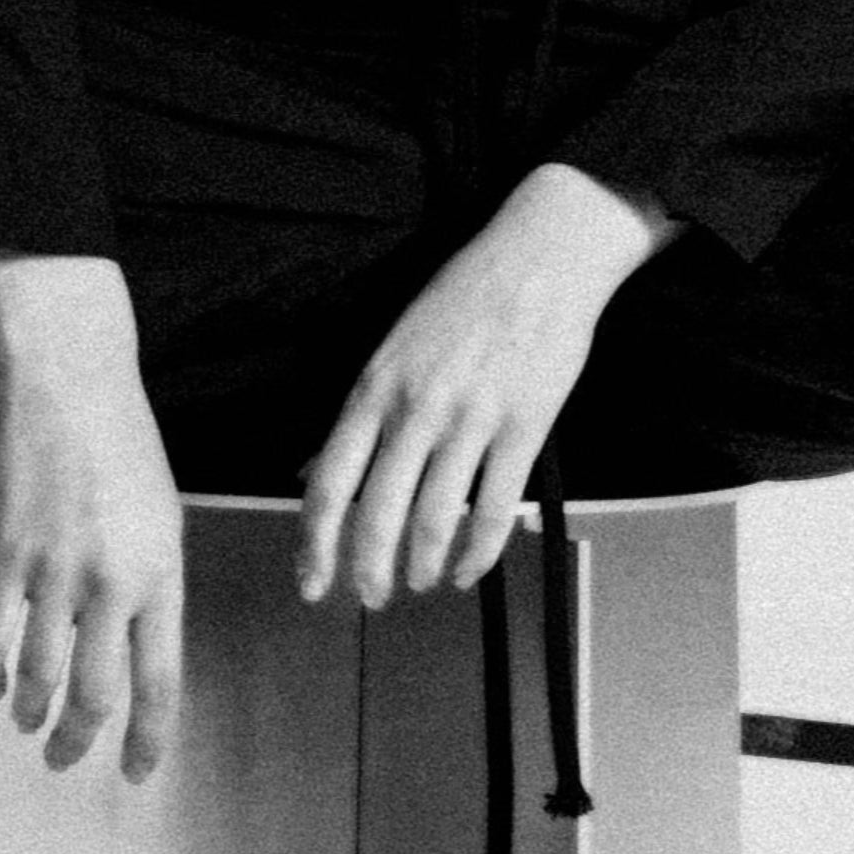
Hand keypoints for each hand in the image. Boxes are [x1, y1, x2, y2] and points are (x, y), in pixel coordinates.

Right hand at [0, 255, 184, 780]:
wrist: (72, 382)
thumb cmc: (123, 449)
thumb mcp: (163, 522)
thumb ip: (150, 591)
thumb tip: (133, 656)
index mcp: (162, 575)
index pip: (160, 682)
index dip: (148, 738)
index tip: (136, 771)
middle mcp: (111, 582)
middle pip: (95, 694)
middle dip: (79, 742)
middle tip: (65, 760)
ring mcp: (54, 569)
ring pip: (39, 674)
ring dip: (30, 712)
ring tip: (28, 724)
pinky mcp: (4, 552)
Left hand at [296, 165, 676, 609]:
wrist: (541, 255)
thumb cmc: (463, 296)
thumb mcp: (392, 347)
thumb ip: (357, 417)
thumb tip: (312, 472)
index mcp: (374, 388)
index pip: (330, 483)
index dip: (316, 544)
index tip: (312, 583)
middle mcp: (415, 409)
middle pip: (377, 512)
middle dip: (369, 569)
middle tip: (373, 598)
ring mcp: (470, 419)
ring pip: (435, 518)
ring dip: (424, 564)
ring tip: (422, 583)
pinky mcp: (523, 426)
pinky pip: (496, 507)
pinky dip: (480, 550)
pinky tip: (470, 569)